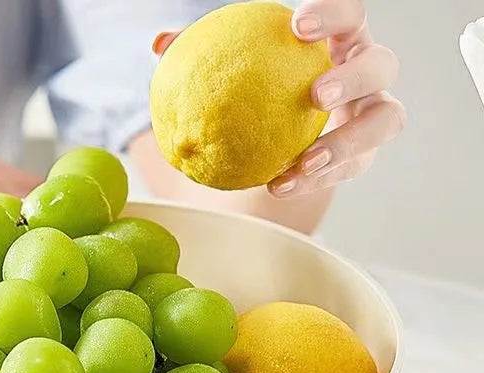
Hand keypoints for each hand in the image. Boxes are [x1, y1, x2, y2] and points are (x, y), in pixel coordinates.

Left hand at [152, 0, 404, 198]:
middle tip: (316, 93)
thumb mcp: (226, 74)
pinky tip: (280, 185)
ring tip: (308, 160)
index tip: (298, 25)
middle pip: (381, 63)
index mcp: (335, 40)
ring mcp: (369, 115)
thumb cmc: (250, 91)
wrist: (267, 137)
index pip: (347, 16)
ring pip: (385, 120)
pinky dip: (316, 178)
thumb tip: (159, 45)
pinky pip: (349, 168)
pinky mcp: (362, 155)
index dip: (333, 14)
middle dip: (354, 75)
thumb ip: (201, 58)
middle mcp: (364, 73)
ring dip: (348, 140)